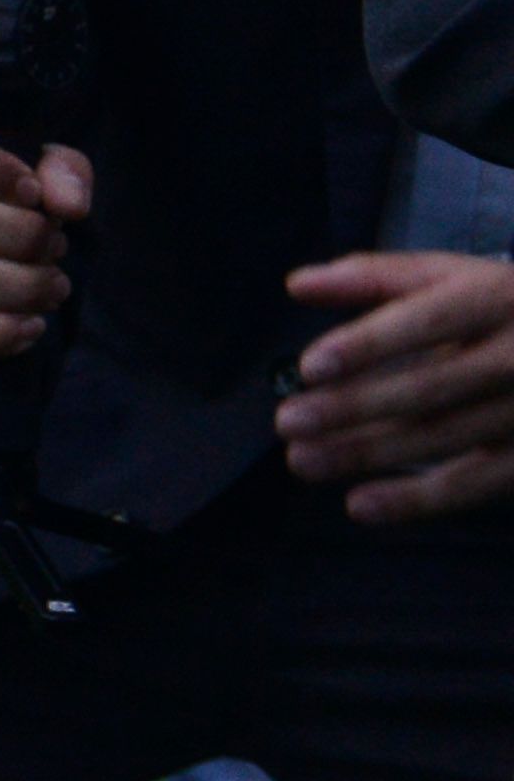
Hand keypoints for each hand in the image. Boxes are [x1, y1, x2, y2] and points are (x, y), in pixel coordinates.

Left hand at [278, 252, 513, 520]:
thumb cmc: (499, 307)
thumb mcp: (449, 275)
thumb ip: (373, 277)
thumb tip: (297, 284)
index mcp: (491, 299)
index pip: (425, 322)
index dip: (368, 345)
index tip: (311, 366)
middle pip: (428, 387)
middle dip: (354, 407)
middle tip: (288, 422)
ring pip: (443, 436)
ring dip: (368, 453)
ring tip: (303, 460)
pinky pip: (474, 483)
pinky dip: (416, 499)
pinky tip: (360, 505)